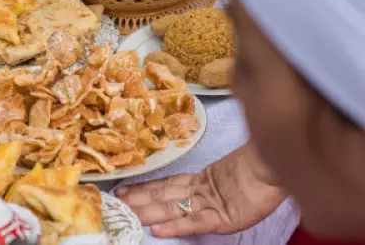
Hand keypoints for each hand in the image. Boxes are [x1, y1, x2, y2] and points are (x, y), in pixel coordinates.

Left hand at [116, 144, 285, 237]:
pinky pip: (195, 223)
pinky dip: (175, 227)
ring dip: (148, 212)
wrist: (280, 164)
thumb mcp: (232, 176)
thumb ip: (212, 180)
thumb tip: (197, 181)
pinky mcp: (222, 215)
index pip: (166, 185)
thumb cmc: (262, 168)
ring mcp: (210, 202)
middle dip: (139, 201)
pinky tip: (157, 230)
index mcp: (203, 180)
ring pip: (172, 208)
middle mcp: (201, 190)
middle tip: (115, 202)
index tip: (123, 190)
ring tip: (126, 213)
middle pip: (163, 196)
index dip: (144, 188)